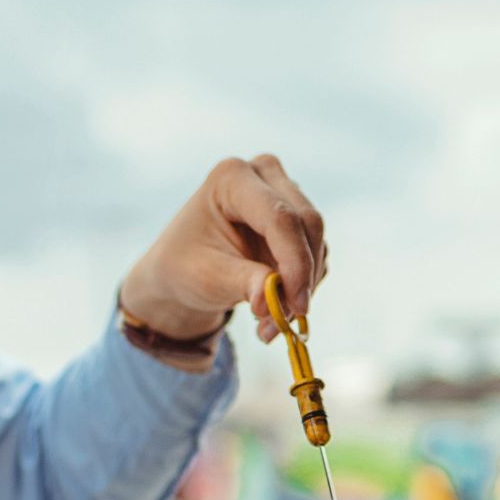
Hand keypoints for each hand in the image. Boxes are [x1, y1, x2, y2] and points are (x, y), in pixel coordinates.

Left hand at [117, 154, 331, 345]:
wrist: (183, 268)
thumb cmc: (187, 266)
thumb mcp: (208, 277)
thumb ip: (245, 284)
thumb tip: (271, 302)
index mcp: (231, 178)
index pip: (279, 217)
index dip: (295, 262)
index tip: (298, 307)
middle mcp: (262, 175)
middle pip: (307, 223)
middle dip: (302, 278)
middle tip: (285, 322)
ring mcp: (283, 192)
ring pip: (315, 242)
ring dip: (302, 288)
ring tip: (268, 324)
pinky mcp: (296, 217)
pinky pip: (315, 254)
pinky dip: (302, 285)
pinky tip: (275, 306)